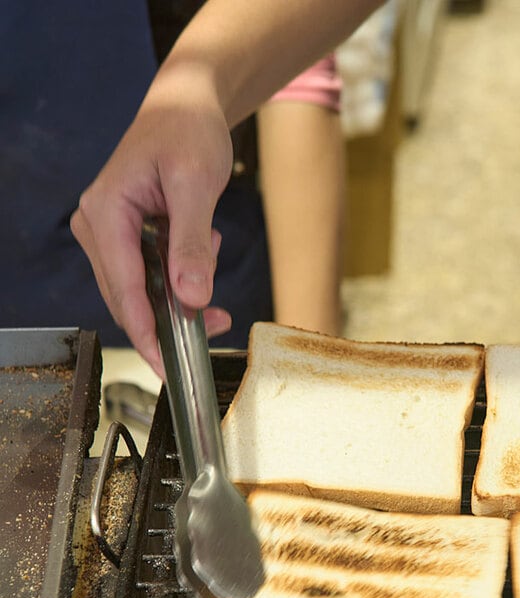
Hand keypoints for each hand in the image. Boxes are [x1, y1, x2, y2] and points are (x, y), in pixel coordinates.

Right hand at [71, 67, 235, 372]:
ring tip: (212, 250)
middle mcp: (97, 227)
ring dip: (181, 296)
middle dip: (173, 319)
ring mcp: (108, 235)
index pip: (124, 290)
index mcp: (105, 212)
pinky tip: (201, 252)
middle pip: (129, 300)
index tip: (166, 365)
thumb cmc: (188, 133)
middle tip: (219, 320)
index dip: (147, 332)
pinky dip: (179, 280)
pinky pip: (149, 279)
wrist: (186, 108)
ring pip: (141, 294)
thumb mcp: (197, 185)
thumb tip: (192, 298)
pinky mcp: (125, 240)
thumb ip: (191, 244)